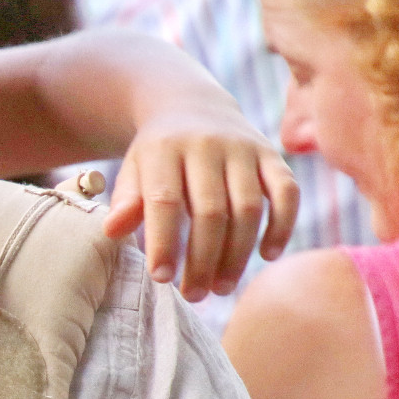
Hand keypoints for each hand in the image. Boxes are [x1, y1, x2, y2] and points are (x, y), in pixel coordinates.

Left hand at [104, 103, 298, 300]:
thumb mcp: (134, 169)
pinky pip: (286, 192)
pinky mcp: (272, 155)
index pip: (165, 200)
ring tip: (222, 287)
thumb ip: (126, 200)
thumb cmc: (158, 153)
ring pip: (248, 207)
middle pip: (210, 211)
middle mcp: (206, 145)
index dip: (164, 242)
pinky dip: (282, 225)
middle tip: (195, 294)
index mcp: (164, 149)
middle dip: (203, 259)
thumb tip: (112, 231)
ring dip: (238, 253)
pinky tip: (267, 255)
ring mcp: (244, 149)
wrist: (191, 104)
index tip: (162, 278)